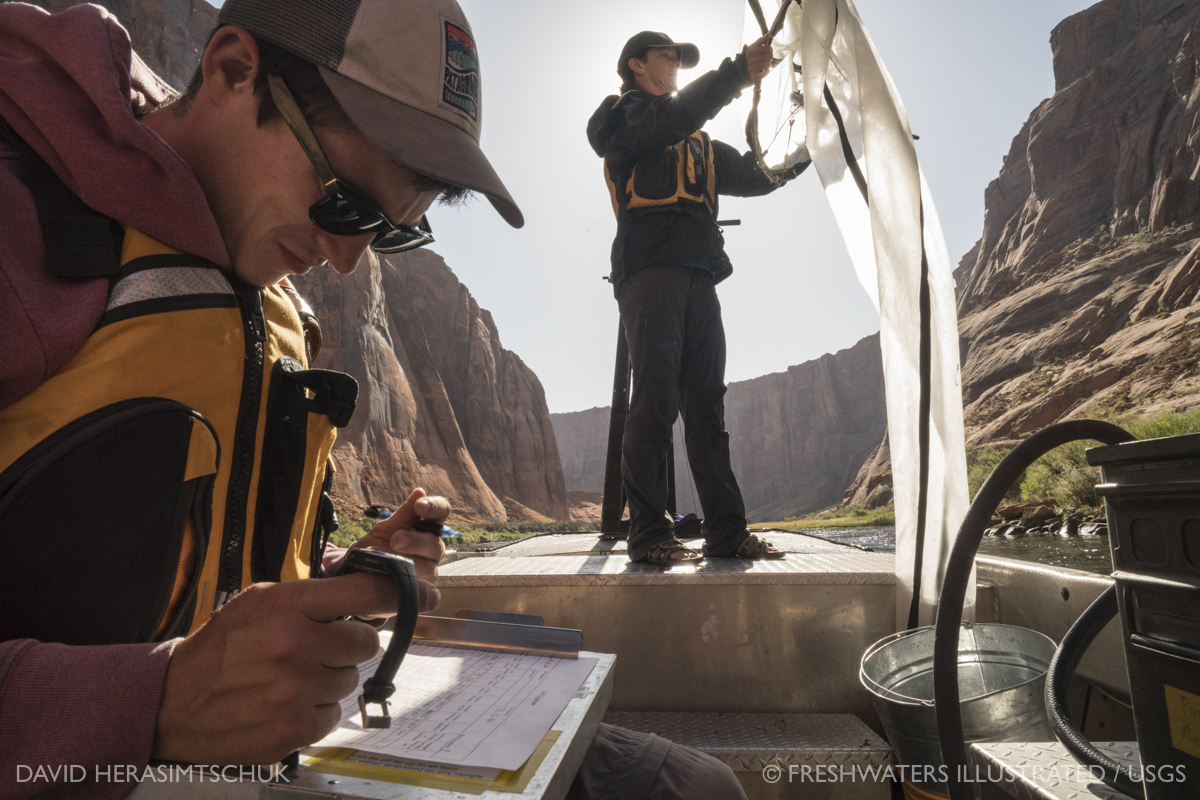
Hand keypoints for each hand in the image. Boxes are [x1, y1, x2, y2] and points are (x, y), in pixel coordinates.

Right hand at [152, 571, 439, 763]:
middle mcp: (296, 647)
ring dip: (329, 678)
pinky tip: (285, 702)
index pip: (367, 593)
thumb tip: (366, 590)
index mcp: (288, 607)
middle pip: (365, 642)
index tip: (426, 594)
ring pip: (350, 679)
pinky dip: (315, 711)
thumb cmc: (221, 648)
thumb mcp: (260, 602)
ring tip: (290, 677)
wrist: (173, 703)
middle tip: (316, 647)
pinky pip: (332, 715)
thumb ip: (311, 596)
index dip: (404, 593)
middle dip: (348, 644)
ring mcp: (295, 691)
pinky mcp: (293, 728)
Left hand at [348, 488, 448, 583]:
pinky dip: (406, 583)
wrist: (357, 575)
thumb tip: (420, 491)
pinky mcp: (420, 593)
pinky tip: (394, 580)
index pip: (441, 512)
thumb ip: (402, 515)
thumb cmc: (376, 547)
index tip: (419, 505)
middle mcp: (432, 549)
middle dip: (416, 541)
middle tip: (396, 540)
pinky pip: (419, 589)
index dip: (435, 507)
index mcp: (426, 527)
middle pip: (436, 543)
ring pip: (429, 567)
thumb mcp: (384, 530)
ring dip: (410, 563)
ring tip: (389, 561)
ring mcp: (428, 572)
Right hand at [744, 34, 772, 81]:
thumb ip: (760, 41)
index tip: (767, 51)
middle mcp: (753, 59)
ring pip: (768, 64)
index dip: (769, 49)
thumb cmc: (745, 58)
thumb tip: (768, 35)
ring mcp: (753, 68)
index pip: (768, 48)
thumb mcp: (750, 48)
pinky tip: (762, 70)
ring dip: (767, 64)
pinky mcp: (754, 76)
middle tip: (766, 58)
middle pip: (770, 56)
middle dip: (769, 57)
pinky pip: (765, 73)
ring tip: (763, 64)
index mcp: (752, 51)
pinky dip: (766, 71)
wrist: (736, 71)